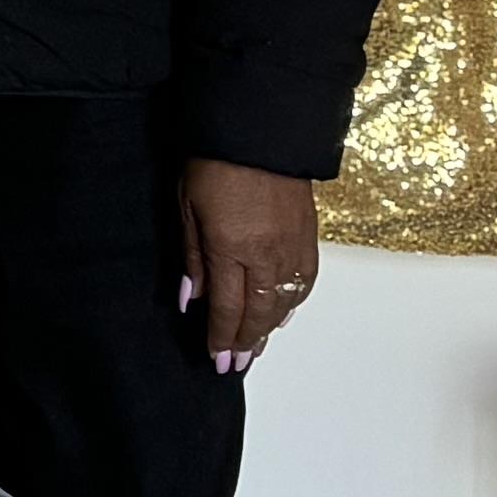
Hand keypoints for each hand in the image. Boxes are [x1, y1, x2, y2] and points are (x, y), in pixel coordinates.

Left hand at [178, 161, 322, 374]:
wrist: (261, 130)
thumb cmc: (216, 162)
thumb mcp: (188, 208)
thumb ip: (193, 258)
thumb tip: (192, 300)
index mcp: (230, 248)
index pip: (227, 308)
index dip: (222, 337)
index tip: (217, 359)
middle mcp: (266, 254)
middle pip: (258, 312)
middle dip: (246, 342)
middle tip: (237, 365)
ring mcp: (291, 246)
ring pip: (283, 301)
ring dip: (269, 328)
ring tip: (256, 347)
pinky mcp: (309, 236)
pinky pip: (304, 281)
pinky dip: (292, 302)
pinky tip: (282, 312)